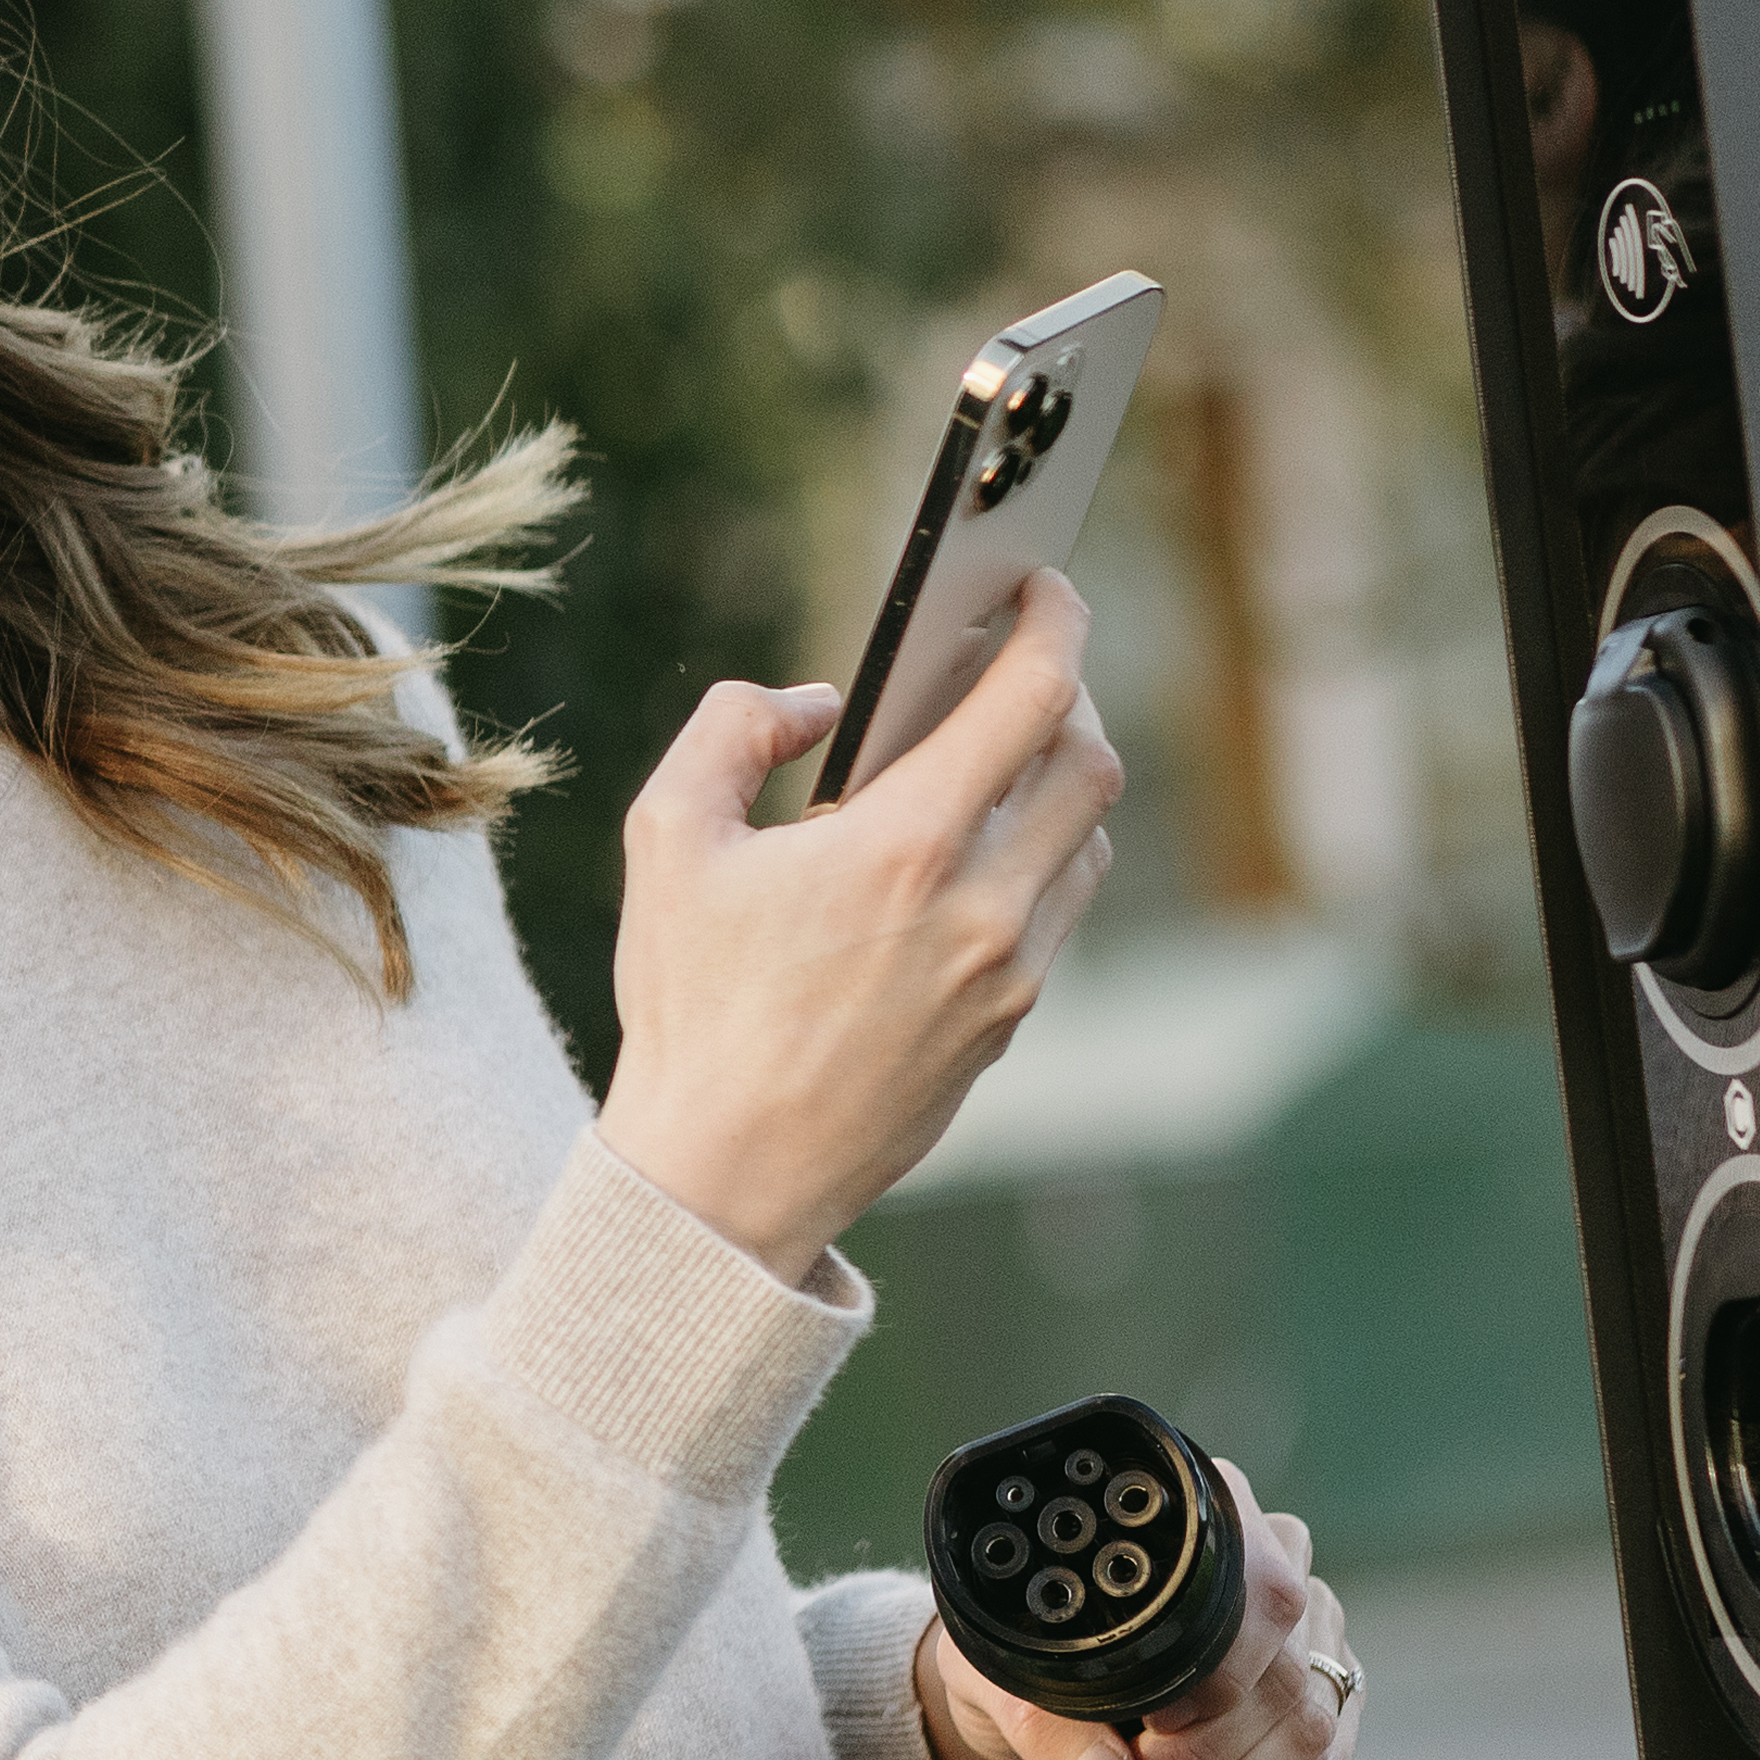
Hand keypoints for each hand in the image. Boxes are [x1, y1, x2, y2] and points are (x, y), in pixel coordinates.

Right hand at [594, 575, 1121, 1274]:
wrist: (726, 1172)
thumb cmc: (690, 1006)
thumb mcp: (666, 838)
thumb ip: (733, 729)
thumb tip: (815, 703)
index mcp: (905, 845)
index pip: (1033, 695)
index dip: (1054, 620)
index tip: (1041, 587)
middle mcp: (983, 906)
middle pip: (1093, 762)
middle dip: (1065, 695)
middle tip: (1009, 672)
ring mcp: (1010, 973)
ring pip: (1087, 840)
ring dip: (1056, 783)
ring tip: (986, 766)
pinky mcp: (1009, 1025)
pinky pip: (1058, 913)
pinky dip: (1035, 859)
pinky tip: (964, 860)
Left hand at [911, 1471, 1359, 1759]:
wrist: (1040, 1687)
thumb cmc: (1026, 1657)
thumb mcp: (1006, 1680)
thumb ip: (1048, 1728)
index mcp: (1194, 1517)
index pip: (1252, 1594)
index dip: (1209, 1678)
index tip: (1147, 1734)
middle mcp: (1271, 1554)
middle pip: (1279, 1673)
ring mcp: (1309, 1623)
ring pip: (1307, 1725)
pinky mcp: (1322, 1687)